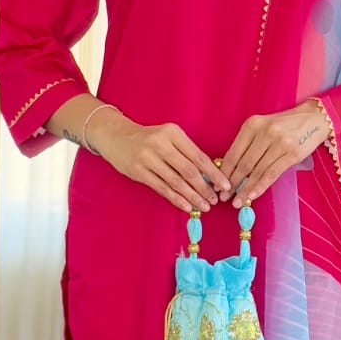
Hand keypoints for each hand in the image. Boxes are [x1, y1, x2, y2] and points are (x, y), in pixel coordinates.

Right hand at [88, 109, 232, 213]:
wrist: (115, 135)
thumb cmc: (147, 138)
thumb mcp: (167, 137)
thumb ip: (185, 152)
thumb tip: (209, 176)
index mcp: (173, 133)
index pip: (198, 156)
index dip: (213, 173)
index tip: (225, 185)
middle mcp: (161, 144)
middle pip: (189, 170)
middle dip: (205, 188)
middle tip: (215, 200)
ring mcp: (148, 158)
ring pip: (176, 182)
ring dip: (192, 196)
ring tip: (204, 206)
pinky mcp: (138, 171)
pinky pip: (162, 188)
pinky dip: (176, 199)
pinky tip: (187, 206)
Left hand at [218, 100, 331, 205]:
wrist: (314, 119)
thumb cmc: (285, 125)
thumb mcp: (263, 128)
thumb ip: (249, 145)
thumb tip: (232, 171)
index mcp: (252, 124)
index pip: (234, 152)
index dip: (225, 171)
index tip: (218, 185)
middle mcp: (264, 132)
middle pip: (244, 163)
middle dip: (232, 183)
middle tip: (224, 197)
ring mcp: (279, 143)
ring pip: (257, 171)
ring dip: (245, 189)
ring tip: (237, 202)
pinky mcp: (292, 154)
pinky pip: (272, 173)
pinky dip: (260, 186)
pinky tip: (253, 196)